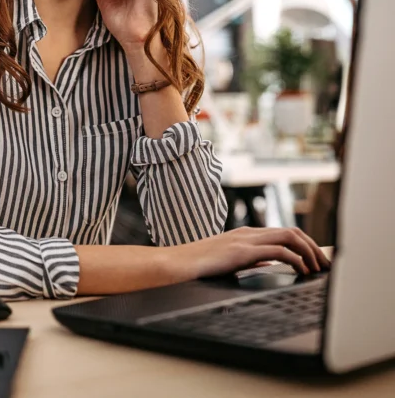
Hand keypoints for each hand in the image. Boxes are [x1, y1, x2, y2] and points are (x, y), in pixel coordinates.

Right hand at [169, 227, 330, 279]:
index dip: (305, 244)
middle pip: (292, 231)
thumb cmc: (198, 265)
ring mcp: (245, 240)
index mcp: (245, 234)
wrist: (176, 264)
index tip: (317, 259)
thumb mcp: (230, 260)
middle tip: (325, 264)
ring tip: (318, 267)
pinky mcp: (242, 251)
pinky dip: (296, 259)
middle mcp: (248, 233)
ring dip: (309, 251)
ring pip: (289, 236)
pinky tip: (302, 270)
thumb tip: (270, 262)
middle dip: (314, 247)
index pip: (284, 233)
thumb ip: (251, 259)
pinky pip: (278, 251)